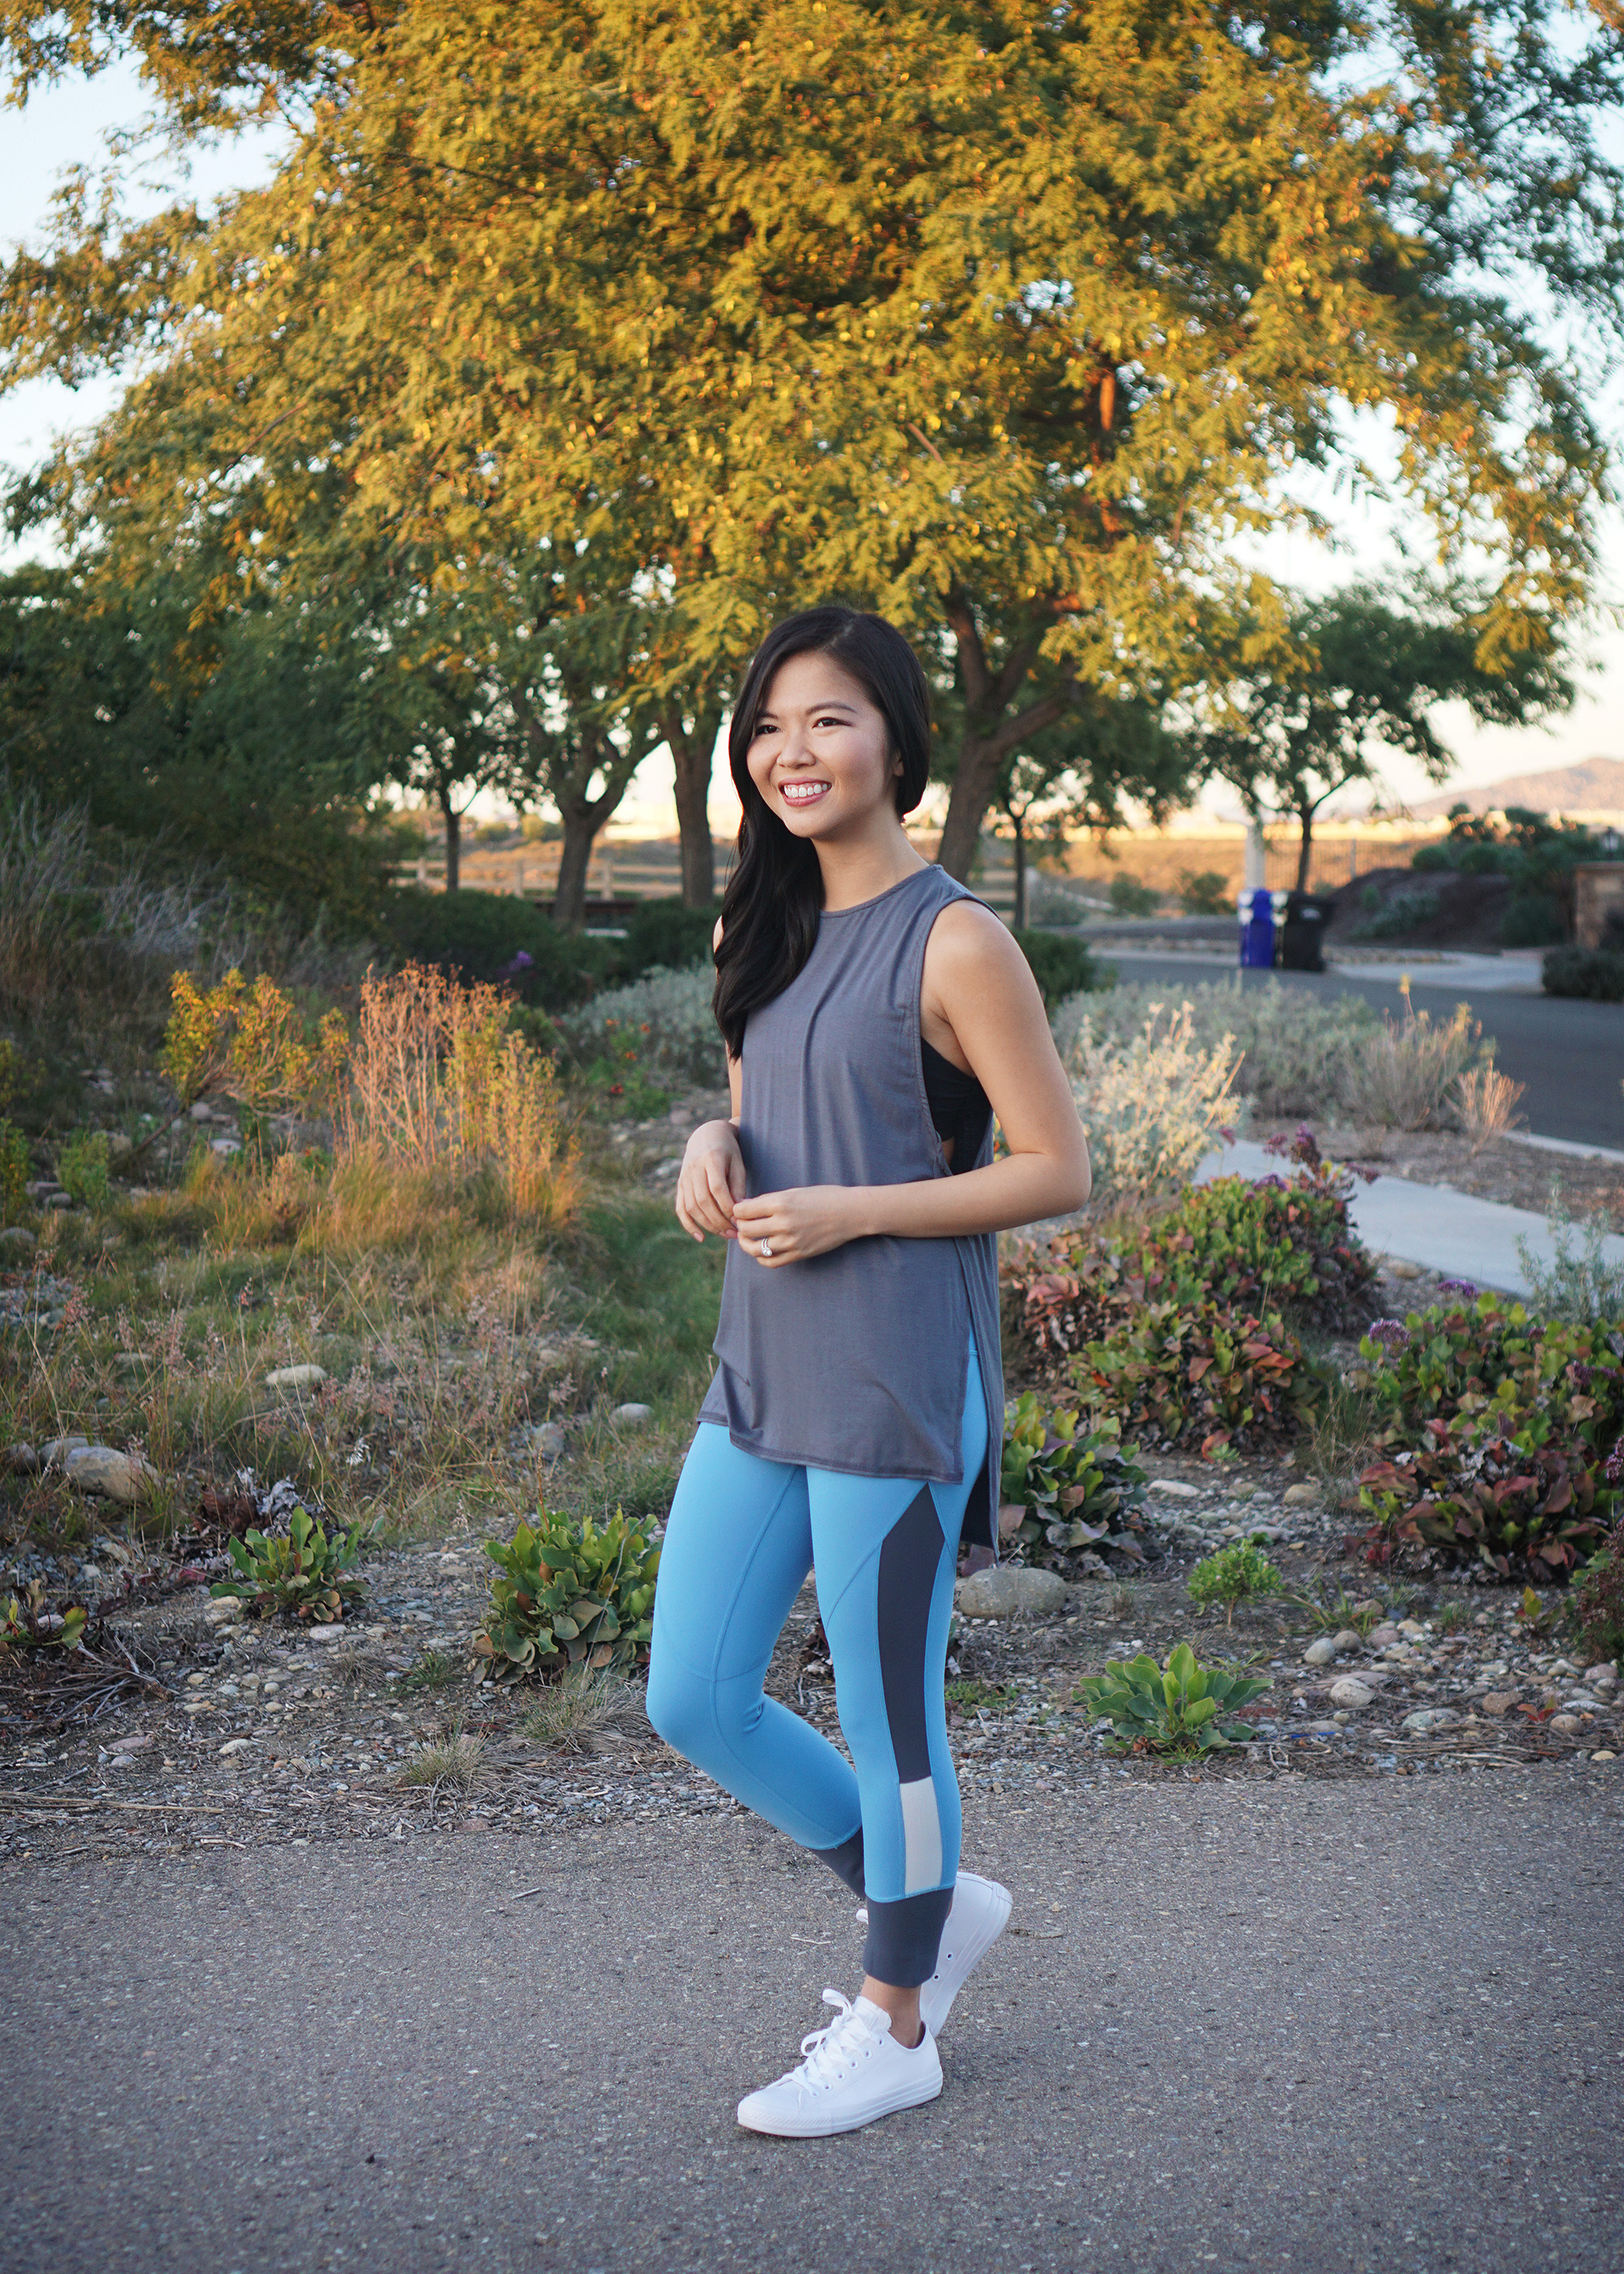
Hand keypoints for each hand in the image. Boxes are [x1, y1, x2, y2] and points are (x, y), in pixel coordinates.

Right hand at [675, 1121, 746, 1241]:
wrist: (707, 1135)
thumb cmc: (728, 1150)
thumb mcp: (738, 1162)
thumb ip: (738, 1185)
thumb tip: (739, 1210)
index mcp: (711, 1158)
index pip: (717, 1188)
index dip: (728, 1206)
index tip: (740, 1219)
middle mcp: (693, 1168)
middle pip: (703, 1200)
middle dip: (719, 1220)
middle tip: (734, 1233)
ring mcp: (684, 1177)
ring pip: (691, 1207)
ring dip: (708, 1225)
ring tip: (725, 1234)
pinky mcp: (680, 1185)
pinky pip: (680, 1208)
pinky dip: (688, 1225)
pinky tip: (701, 1237)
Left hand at [731, 1186, 866, 1267]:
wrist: (851, 1213)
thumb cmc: (824, 1197)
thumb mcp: (795, 1192)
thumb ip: (769, 1201)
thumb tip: (745, 1207)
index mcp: (781, 1203)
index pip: (744, 1210)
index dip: (738, 1210)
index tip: (739, 1210)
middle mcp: (783, 1223)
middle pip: (747, 1229)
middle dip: (740, 1225)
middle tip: (742, 1223)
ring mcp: (791, 1241)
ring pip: (755, 1248)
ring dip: (746, 1243)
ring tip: (747, 1239)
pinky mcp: (798, 1254)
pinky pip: (771, 1262)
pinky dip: (761, 1257)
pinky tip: (761, 1250)